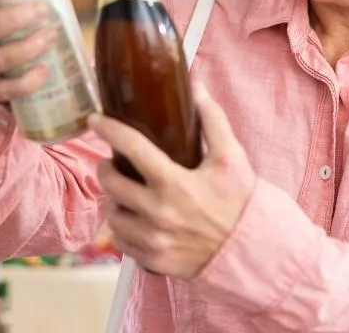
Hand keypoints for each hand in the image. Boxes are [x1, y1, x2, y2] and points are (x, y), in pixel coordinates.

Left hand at [89, 84, 256, 279]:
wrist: (253, 252)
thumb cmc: (241, 202)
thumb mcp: (232, 157)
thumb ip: (213, 120)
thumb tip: (196, 87)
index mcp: (175, 183)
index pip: (132, 148)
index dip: (110, 129)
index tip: (95, 120)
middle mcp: (159, 213)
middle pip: (112, 184)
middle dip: (106, 169)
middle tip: (111, 163)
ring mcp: (154, 241)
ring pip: (114, 216)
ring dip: (114, 201)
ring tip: (123, 193)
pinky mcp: (154, 261)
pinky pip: (123, 244)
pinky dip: (124, 230)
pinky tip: (134, 221)